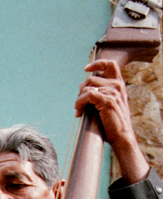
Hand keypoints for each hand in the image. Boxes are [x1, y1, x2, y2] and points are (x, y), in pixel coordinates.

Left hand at [77, 59, 149, 184]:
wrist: (121, 135)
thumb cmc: (112, 122)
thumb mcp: (109, 103)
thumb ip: (101, 93)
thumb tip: (83, 87)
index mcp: (119, 83)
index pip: (110, 64)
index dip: (97, 64)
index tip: (86, 69)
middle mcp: (117, 85)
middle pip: (91, 78)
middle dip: (81, 91)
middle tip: (78, 104)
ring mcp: (113, 92)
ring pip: (87, 87)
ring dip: (78, 100)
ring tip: (78, 111)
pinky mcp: (107, 101)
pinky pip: (88, 95)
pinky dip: (79, 103)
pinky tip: (78, 112)